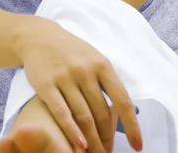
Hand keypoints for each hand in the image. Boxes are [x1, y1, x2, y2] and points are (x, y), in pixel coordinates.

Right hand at [14, 16, 142, 152]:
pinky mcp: (46, 84)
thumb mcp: (93, 58)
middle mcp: (84, 70)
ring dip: (92, 140)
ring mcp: (65, 77)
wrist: (39, 37)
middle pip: (101, 112)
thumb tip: (123, 113)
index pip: (122, 99)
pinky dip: (72, 132)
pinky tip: (79, 145)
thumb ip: (106, 81)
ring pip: (83, 116)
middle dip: (107, 137)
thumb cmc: (71, 51)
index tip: (137, 146)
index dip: (132, 126)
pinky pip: (62, 113)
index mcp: (101, 64)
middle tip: (107, 152)